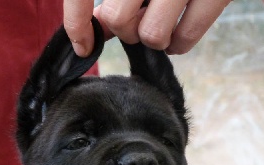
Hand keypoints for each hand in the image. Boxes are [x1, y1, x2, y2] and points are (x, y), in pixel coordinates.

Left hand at [63, 0, 231, 55]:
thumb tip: (97, 24)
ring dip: (155, 39)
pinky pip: (185, 40)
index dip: (77, 22)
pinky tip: (178, 37)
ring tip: (161, 26)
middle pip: (120, 20)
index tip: (84, 46)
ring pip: (152, 35)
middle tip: (140, 20)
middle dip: (128, 30)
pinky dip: (178, 46)